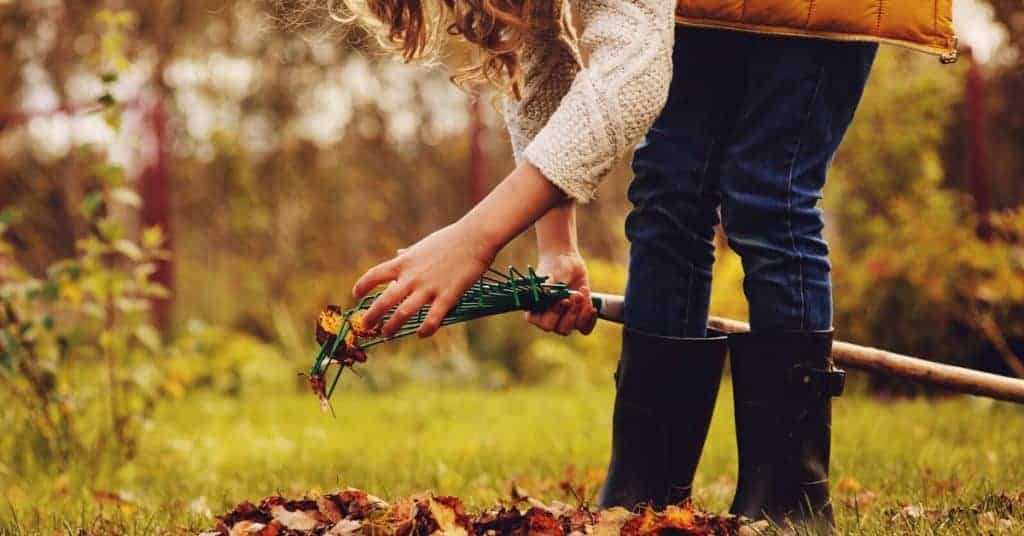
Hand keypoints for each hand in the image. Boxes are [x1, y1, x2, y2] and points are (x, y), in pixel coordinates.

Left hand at [353, 222, 495, 337]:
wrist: (475, 238)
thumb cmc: (450, 239)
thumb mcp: (423, 245)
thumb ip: (408, 254)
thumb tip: (398, 253)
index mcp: (404, 262)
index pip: (374, 275)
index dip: (362, 286)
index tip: (356, 295)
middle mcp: (412, 277)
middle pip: (384, 301)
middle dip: (372, 316)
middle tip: (367, 325)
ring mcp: (429, 288)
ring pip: (403, 313)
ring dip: (392, 326)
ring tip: (386, 334)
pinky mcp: (447, 296)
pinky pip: (432, 319)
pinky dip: (425, 330)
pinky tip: (421, 334)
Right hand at [526, 251, 597, 335]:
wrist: (565, 260)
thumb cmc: (552, 268)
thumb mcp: (549, 278)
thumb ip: (548, 291)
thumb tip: (549, 298)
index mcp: (536, 313)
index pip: (546, 325)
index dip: (556, 314)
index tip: (564, 300)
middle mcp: (549, 319)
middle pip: (562, 329)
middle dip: (571, 313)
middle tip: (576, 295)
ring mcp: (564, 319)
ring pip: (574, 327)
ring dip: (582, 312)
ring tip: (582, 293)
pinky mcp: (577, 316)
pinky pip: (585, 327)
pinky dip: (590, 319)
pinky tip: (592, 308)